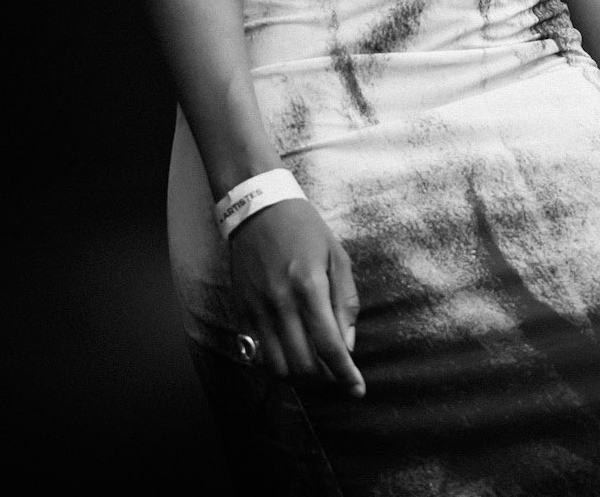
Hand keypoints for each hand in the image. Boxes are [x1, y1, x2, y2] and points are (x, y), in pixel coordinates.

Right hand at [230, 198, 364, 392]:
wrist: (257, 208)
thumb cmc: (304, 229)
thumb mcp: (337, 256)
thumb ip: (346, 302)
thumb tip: (348, 345)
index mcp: (309, 286)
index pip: (329, 346)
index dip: (345, 375)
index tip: (357, 391)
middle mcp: (281, 303)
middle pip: (303, 366)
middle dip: (326, 380)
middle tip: (338, 376)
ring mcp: (258, 310)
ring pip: (279, 368)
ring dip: (301, 378)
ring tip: (317, 370)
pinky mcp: (242, 312)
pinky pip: (260, 355)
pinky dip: (279, 365)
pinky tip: (294, 356)